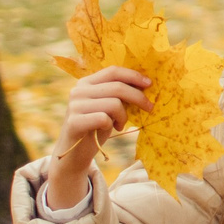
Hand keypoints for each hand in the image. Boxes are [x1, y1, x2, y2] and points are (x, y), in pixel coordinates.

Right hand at [46, 66, 148, 210]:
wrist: (76, 152)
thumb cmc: (97, 127)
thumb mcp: (108, 106)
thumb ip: (118, 94)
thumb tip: (145, 84)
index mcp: (86, 82)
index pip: (113, 71)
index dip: (133, 76)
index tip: (149, 84)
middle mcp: (78, 91)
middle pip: (117, 87)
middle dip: (138, 97)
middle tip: (149, 108)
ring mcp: (74, 106)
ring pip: (114, 103)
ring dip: (124, 116)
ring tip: (120, 124)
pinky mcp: (74, 122)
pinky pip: (104, 118)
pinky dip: (111, 125)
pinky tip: (109, 129)